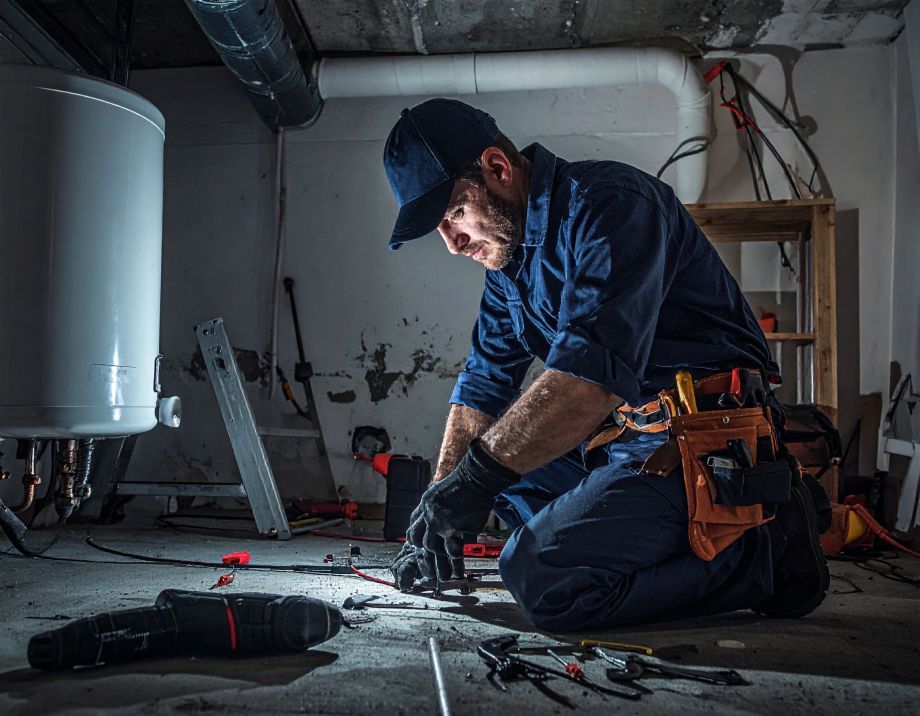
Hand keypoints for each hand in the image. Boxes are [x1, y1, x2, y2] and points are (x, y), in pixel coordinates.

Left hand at [406, 439, 519, 581]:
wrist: (475, 478)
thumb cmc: (465, 481)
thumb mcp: (443, 489)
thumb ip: (439, 503)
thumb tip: (443, 516)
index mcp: (425, 504)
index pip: (414, 524)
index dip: (415, 537)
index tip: (417, 546)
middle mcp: (427, 515)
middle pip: (419, 540)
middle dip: (423, 556)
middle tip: (427, 570)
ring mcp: (438, 523)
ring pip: (432, 549)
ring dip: (437, 566)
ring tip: (442, 579)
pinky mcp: (451, 530)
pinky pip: (451, 551)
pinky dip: (455, 564)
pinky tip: (458, 573)